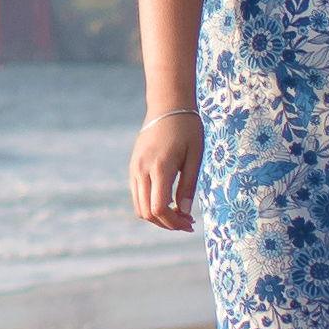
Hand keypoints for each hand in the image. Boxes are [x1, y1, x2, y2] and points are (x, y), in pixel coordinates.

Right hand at [129, 104, 201, 231]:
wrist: (167, 105)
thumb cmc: (187, 129)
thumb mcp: (194, 157)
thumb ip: (188, 186)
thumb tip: (184, 212)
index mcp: (159, 168)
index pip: (159, 208)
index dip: (173, 222)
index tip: (190, 223)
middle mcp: (142, 170)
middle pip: (147, 212)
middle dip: (167, 223)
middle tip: (187, 223)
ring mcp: (134, 168)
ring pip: (139, 206)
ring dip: (158, 216)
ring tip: (179, 215)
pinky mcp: (133, 166)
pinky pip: (138, 194)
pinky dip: (151, 205)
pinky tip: (168, 202)